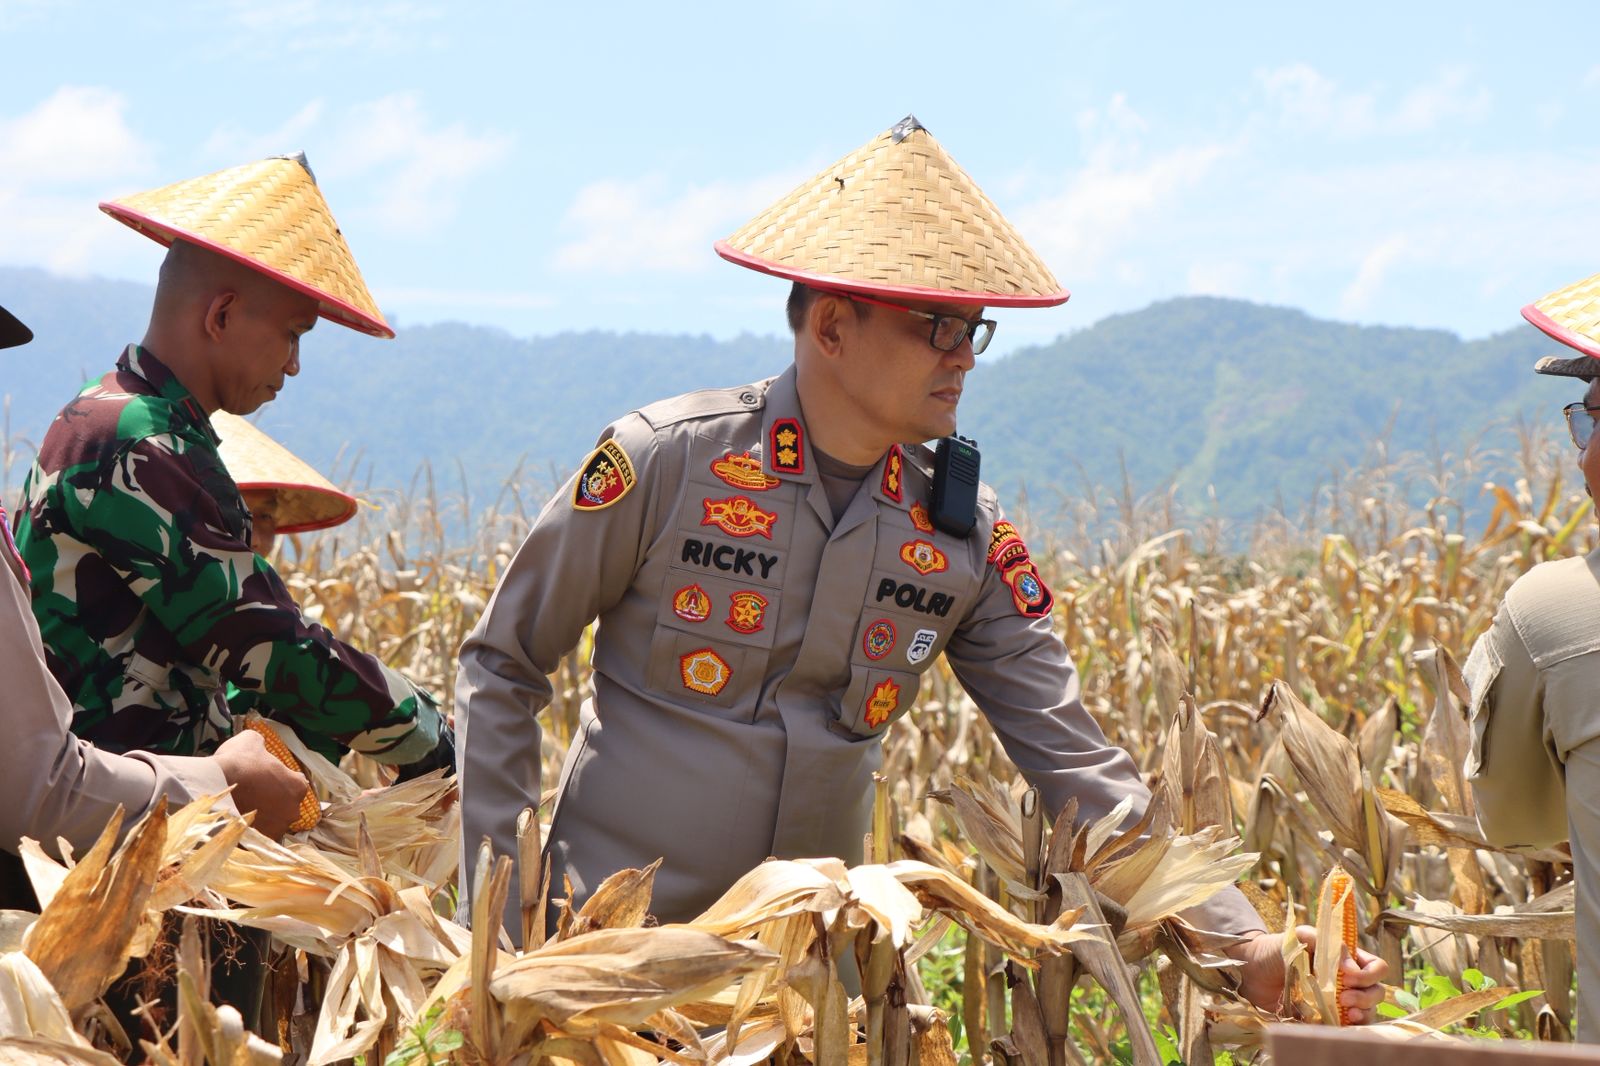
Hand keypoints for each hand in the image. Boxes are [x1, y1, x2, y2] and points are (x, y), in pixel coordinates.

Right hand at [212, 729, 312, 839]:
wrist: (211, 789)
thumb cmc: (236, 763)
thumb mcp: (252, 741)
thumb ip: (262, 745)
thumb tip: (260, 746)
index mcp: (297, 786)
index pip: (296, 783)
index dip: (280, 780)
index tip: (266, 779)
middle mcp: (294, 811)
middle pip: (286, 805)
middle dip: (273, 801)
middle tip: (253, 795)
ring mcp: (277, 829)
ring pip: (273, 823)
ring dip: (262, 818)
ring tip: (241, 810)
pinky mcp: (259, 842)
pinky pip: (258, 836)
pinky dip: (250, 831)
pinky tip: (236, 823)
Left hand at [1226, 925, 1389, 1022]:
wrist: (1251, 970)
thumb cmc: (1277, 948)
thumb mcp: (1301, 937)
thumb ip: (1329, 946)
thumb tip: (1353, 969)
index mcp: (1345, 960)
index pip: (1376, 967)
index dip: (1370, 974)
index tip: (1349, 977)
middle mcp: (1347, 982)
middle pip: (1376, 993)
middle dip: (1367, 997)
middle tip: (1344, 998)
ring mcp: (1337, 1001)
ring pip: (1367, 1012)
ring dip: (1362, 1014)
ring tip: (1346, 1013)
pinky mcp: (1324, 1018)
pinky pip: (1345, 1028)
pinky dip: (1347, 1028)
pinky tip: (1335, 1024)